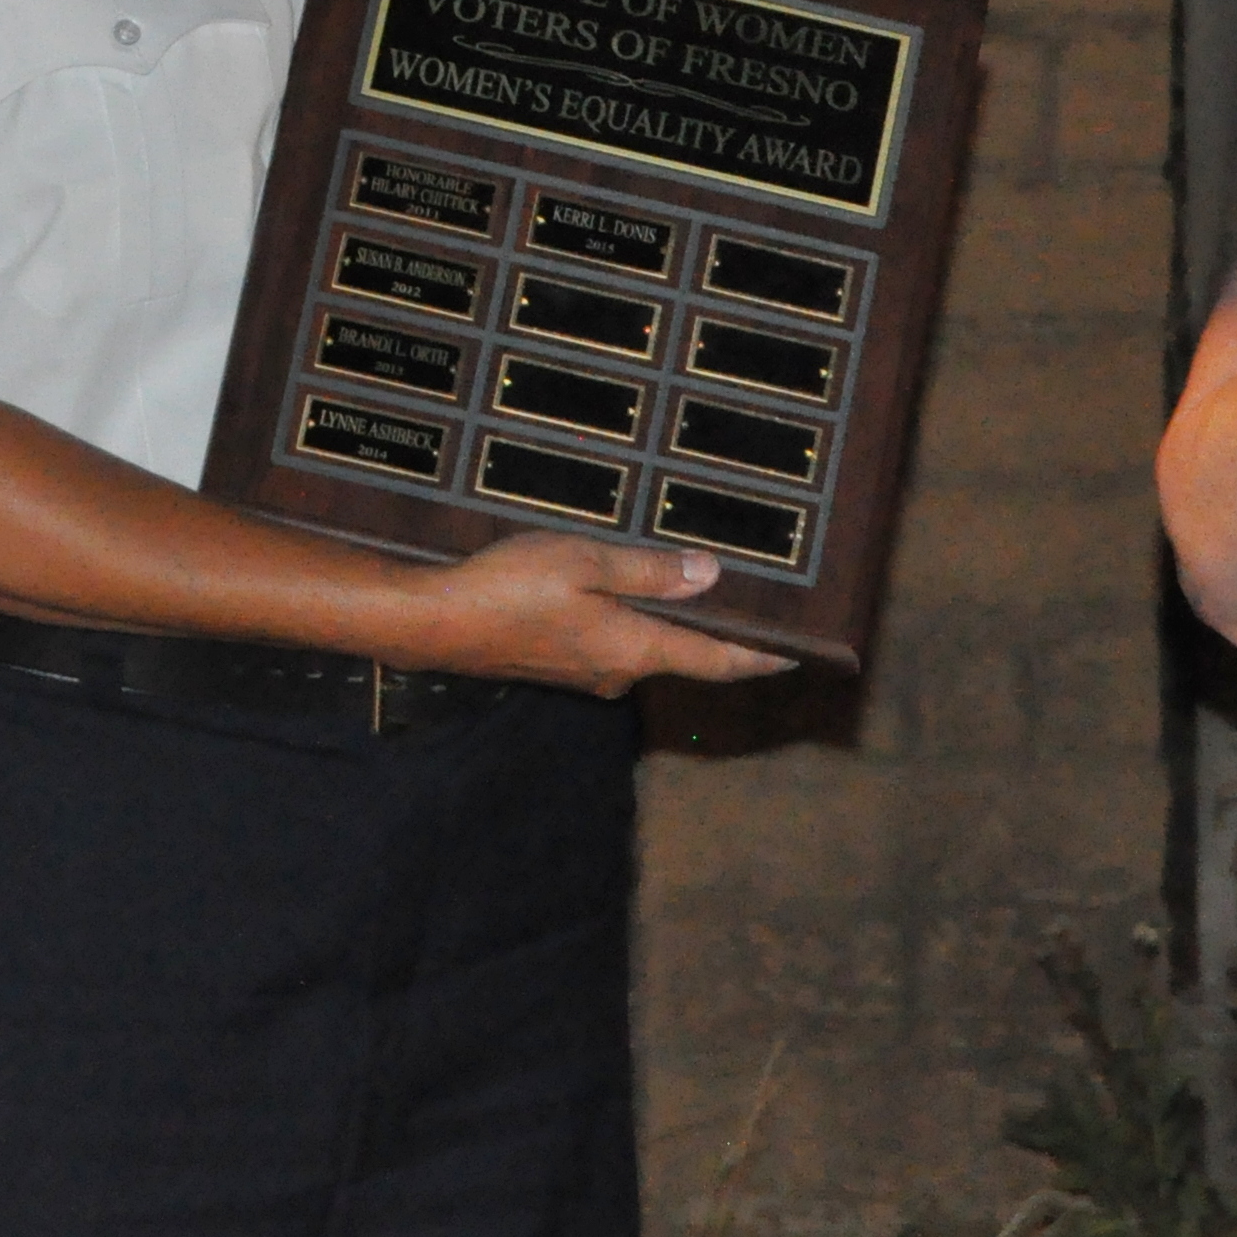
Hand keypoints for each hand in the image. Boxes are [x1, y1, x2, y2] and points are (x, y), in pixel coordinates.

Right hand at [405, 528, 792, 693]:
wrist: (435, 624)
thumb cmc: (509, 588)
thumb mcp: (587, 564)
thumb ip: (651, 573)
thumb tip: (712, 576)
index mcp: (633, 649)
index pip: (716, 660)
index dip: (762, 657)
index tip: (801, 653)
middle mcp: (617, 671)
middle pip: (688, 657)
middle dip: (727, 636)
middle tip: (765, 609)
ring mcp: (587, 672)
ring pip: (651, 650)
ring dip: (682, 628)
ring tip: (710, 591)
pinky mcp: (560, 662)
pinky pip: (618, 646)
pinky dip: (644, 626)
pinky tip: (641, 596)